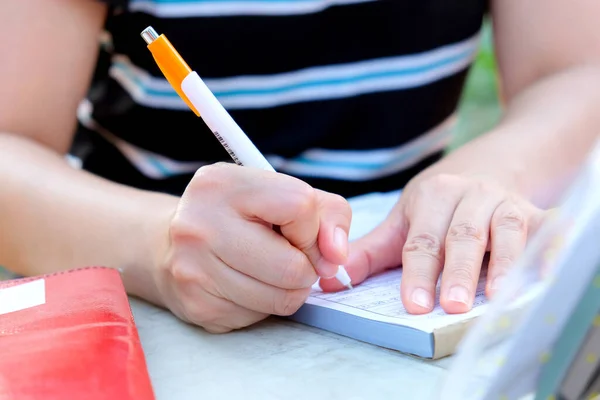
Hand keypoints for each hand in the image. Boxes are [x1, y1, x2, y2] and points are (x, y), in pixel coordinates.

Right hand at [150, 163, 350, 332]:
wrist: (170, 244)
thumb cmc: (240, 216)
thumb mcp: (284, 194)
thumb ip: (328, 214)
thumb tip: (336, 256)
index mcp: (223, 184)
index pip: (299, 206)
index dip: (312, 227)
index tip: (300, 231)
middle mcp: (200, 224)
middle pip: (292, 266)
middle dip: (305, 268)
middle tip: (291, 258)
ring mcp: (194, 268)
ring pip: (281, 299)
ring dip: (289, 290)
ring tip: (269, 270)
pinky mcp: (197, 305)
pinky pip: (259, 317)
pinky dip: (264, 304)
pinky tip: (246, 284)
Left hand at [320, 174, 548, 313]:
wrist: (487, 168)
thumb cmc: (438, 207)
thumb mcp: (402, 222)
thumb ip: (371, 253)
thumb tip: (330, 282)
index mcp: (432, 196)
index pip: (421, 240)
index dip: (418, 273)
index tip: (415, 304)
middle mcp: (470, 195)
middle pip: (462, 236)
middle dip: (457, 272)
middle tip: (452, 306)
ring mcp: (505, 202)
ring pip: (505, 232)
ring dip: (504, 263)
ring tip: (499, 296)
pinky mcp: (535, 211)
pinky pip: (545, 228)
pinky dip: (549, 246)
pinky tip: (547, 268)